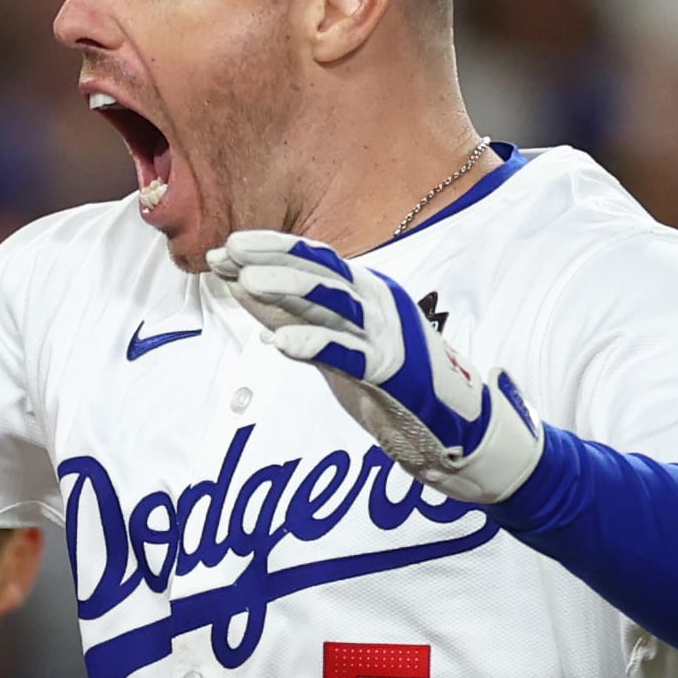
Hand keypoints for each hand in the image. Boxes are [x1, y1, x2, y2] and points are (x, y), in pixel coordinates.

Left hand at [210, 230, 544, 505]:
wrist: (453, 428)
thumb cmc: (389, 382)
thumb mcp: (332, 342)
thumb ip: (288, 316)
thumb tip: (238, 286)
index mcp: (365, 292)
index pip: (313, 259)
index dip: (269, 250)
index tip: (224, 249)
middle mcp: (378, 304)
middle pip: (321, 272)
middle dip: (272, 259)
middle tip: (227, 252)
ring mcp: (387, 335)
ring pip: (335, 303)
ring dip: (289, 289)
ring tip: (246, 281)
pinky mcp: (393, 371)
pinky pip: (349, 354)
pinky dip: (315, 343)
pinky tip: (280, 342)